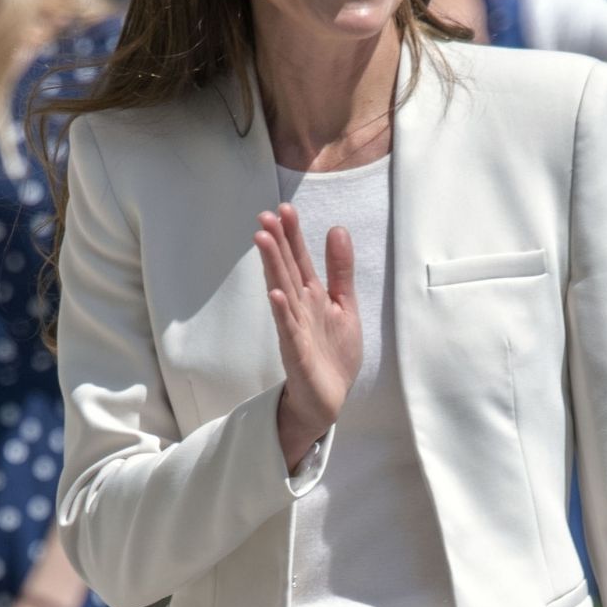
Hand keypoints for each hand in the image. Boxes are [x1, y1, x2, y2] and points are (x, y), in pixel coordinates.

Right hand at [255, 204, 361, 470]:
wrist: (329, 397)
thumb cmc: (333, 352)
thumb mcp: (344, 305)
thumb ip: (340, 270)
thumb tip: (337, 228)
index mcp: (312, 295)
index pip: (300, 259)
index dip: (292, 235)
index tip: (284, 208)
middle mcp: (299, 307)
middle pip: (286, 269)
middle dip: (276, 243)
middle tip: (264, 216)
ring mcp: (295, 328)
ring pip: (282, 291)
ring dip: (273, 267)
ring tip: (263, 240)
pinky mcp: (296, 351)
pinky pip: (288, 329)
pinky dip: (282, 312)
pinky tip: (275, 294)